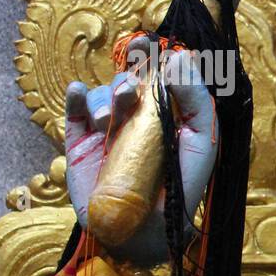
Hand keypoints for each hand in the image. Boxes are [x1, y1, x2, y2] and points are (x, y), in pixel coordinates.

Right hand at [64, 38, 218, 265]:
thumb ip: (197, 101)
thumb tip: (179, 58)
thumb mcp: (202, 143)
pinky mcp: (81, 143)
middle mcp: (137, 117)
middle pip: (128, 82)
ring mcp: (108, 129)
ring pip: (101, 96)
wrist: (148, 229)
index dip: (152, 58)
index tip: (147, 45)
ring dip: (104, 98)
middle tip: (130, 91)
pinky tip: (78, 93)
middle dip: (128, 79)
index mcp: (167, 113)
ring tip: (108, 120)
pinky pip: (74, 112)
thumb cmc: (181, 187)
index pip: (158, 77)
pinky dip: (76, 97)